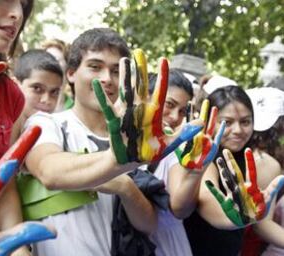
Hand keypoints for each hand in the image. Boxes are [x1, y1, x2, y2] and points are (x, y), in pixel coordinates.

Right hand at [93, 48, 202, 163]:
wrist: (130, 162)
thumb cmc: (149, 152)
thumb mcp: (169, 144)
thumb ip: (184, 134)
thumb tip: (201, 124)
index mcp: (154, 113)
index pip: (160, 91)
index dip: (162, 76)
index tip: (164, 59)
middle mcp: (140, 109)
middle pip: (141, 85)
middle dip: (140, 69)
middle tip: (139, 52)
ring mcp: (126, 113)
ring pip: (125, 90)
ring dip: (125, 76)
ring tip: (124, 60)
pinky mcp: (114, 121)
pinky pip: (107, 106)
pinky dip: (101, 95)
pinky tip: (96, 83)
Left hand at [175, 99, 225, 169]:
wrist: (191, 172)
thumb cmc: (184, 161)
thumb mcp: (177, 148)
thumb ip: (174, 138)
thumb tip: (167, 127)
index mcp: (191, 136)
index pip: (190, 121)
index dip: (190, 112)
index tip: (189, 102)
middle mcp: (199, 136)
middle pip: (202, 121)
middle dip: (204, 111)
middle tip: (205, 100)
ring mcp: (207, 141)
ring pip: (210, 126)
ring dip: (213, 117)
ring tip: (214, 107)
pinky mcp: (213, 147)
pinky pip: (218, 138)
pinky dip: (221, 131)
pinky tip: (223, 123)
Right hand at [205, 148, 283, 226]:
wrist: (248, 221)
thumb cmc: (258, 210)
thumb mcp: (267, 199)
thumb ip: (273, 188)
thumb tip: (282, 177)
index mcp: (251, 187)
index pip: (251, 172)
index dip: (250, 161)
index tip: (248, 149)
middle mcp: (241, 188)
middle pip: (235, 172)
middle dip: (231, 161)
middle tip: (226, 150)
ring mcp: (232, 194)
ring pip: (227, 180)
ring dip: (223, 171)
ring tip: (218, 160)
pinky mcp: (226, 202)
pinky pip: (218, 195)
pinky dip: (213, 189)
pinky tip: (207, 182)